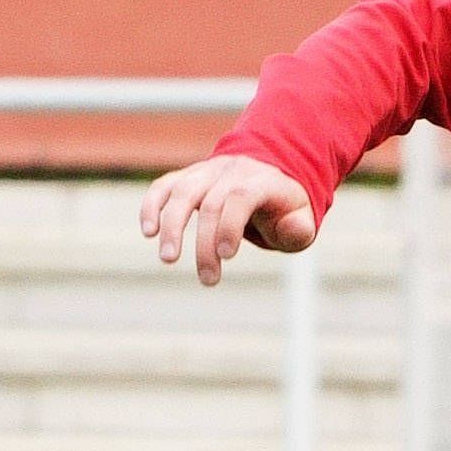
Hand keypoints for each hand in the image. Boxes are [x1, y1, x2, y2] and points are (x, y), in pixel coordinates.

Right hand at [139, 152, 316, 285]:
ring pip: (183, 192)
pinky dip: (152, 206)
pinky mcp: (188, 176)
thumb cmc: (284, 207)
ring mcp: (207, 171)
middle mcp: (232, 171)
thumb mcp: (302, 219)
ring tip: (168, 259)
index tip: (227, 256)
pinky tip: (148, 232)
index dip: (231, 224)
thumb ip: (299, 228)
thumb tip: (290, 230)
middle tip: (208, 279)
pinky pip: (165, 186)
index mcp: (264, 181)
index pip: (241, 197)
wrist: (269, 172)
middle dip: (205, 243)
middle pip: (211, 203)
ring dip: (171, 225)